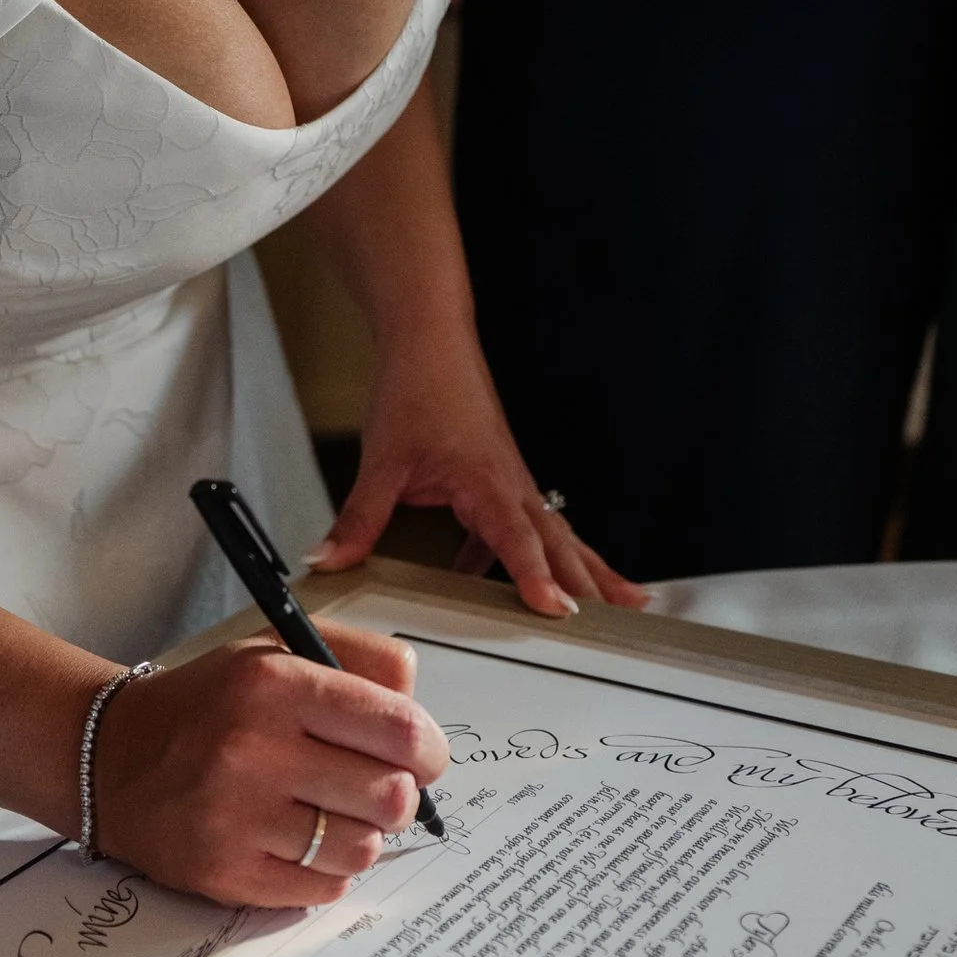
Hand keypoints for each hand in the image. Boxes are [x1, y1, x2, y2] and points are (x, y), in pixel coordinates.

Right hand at [92, 622, 446, 906]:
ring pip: (362, 849)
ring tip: (329, 816)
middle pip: (391, 798)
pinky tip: (298, 844)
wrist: (110, 759)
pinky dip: (325, 870)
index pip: (399, 729)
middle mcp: (252, 750)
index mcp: (273, 684)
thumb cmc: (210, 706)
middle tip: (377, 790)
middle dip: (400, 797)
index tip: (422, 757)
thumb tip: (420, 710)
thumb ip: (359, 660)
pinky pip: (323, 889)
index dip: (429, 750)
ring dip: (360, 836)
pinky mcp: (224, 874)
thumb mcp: (275, 652)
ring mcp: (236, 818)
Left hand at [303, 329, 648, 617]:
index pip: (516, 536)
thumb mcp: (383, 461)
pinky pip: (532, 525)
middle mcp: (512, 484)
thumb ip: (359, 519)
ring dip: (589, 567)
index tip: (555, 607)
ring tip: (626, 601)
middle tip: (626, 615)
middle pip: (560, 541)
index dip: (534, 575)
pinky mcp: (506, 481)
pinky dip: (542, 554)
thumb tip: (329, 559)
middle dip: (595, 580)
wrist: (431, 341)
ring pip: (558, 534)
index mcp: (485, 480)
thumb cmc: (417, 389)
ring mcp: (514, 482)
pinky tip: (529, 582)